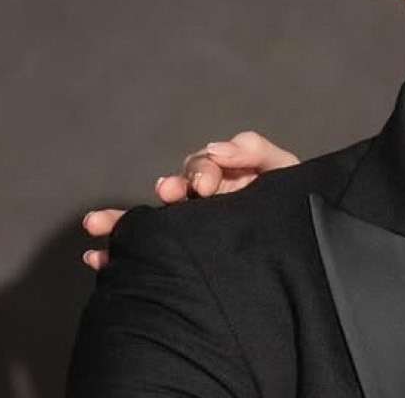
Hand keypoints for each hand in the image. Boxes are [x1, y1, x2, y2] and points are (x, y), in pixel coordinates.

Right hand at [80, 131, 298, 269]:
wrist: (305, 256)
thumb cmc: (292, 205)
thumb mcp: (284, 172)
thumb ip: (255, 151)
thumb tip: (216, 148)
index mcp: (227, 178)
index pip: (203, 167)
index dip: (201, 171)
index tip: (204, 186)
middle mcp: (205, 201)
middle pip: (173, 190)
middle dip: (162, 192)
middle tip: (167, 195)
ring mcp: (193, 229)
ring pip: (152, 221)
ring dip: (124, 221)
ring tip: (100, 226)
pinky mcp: (184, 256)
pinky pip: (147, 251)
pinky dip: (119, 252)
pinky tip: (98, 257)